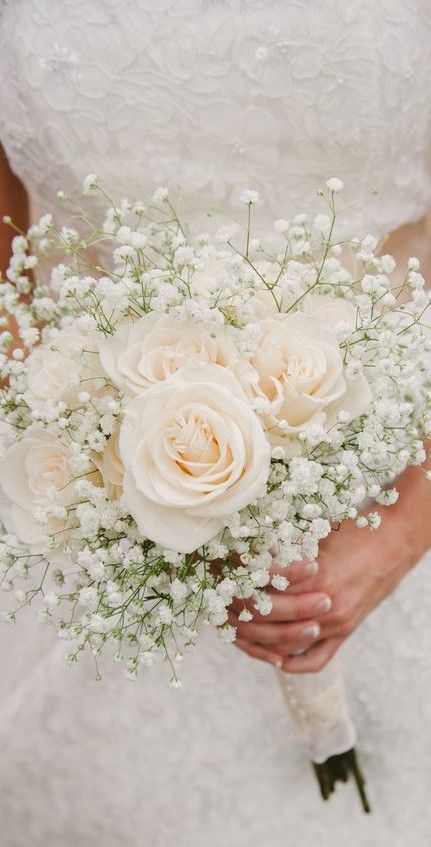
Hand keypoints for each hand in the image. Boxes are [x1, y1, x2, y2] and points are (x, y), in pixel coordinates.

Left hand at [230, 460, 430, 672]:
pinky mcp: (346, 632)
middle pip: (268, 618)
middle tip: (218, 601)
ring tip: (236, 626)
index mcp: (315, 575)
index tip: (219, 573)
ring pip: (286, 642)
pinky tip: (273, 657)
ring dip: (257, 638)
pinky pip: (314, 660)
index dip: (237, 580)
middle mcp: (325, 603)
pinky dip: (290, 662)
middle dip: (238, 609)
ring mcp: (337, 623)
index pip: (262, 588)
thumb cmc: (357, 529)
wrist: (396, 540)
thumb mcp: (318, 532)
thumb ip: (287, 547)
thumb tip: (246, 551)